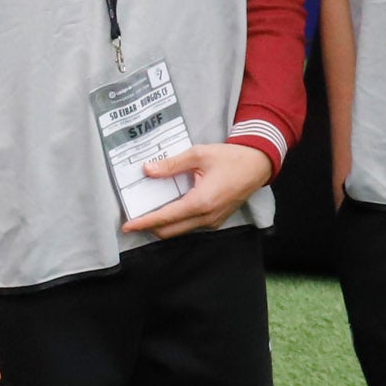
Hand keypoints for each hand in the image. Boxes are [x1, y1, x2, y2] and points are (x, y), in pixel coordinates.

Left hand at [122, 139, 271, 238]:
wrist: (257, 165)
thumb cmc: (230, 158)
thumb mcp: (198, 155)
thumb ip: (171, 164)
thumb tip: (148, 170)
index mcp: (201, 202)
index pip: (165, 218)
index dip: (144, 223)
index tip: (127, 227)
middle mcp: (206, 217)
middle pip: (170, 231)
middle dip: (150, 227)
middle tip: (133, 219)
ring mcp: (213, 221)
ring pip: (181, 230)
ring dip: (164, 225)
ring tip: (149, 212)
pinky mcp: (216, 220)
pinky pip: (191, 226)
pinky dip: (177, 221)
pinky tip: (169, 208)